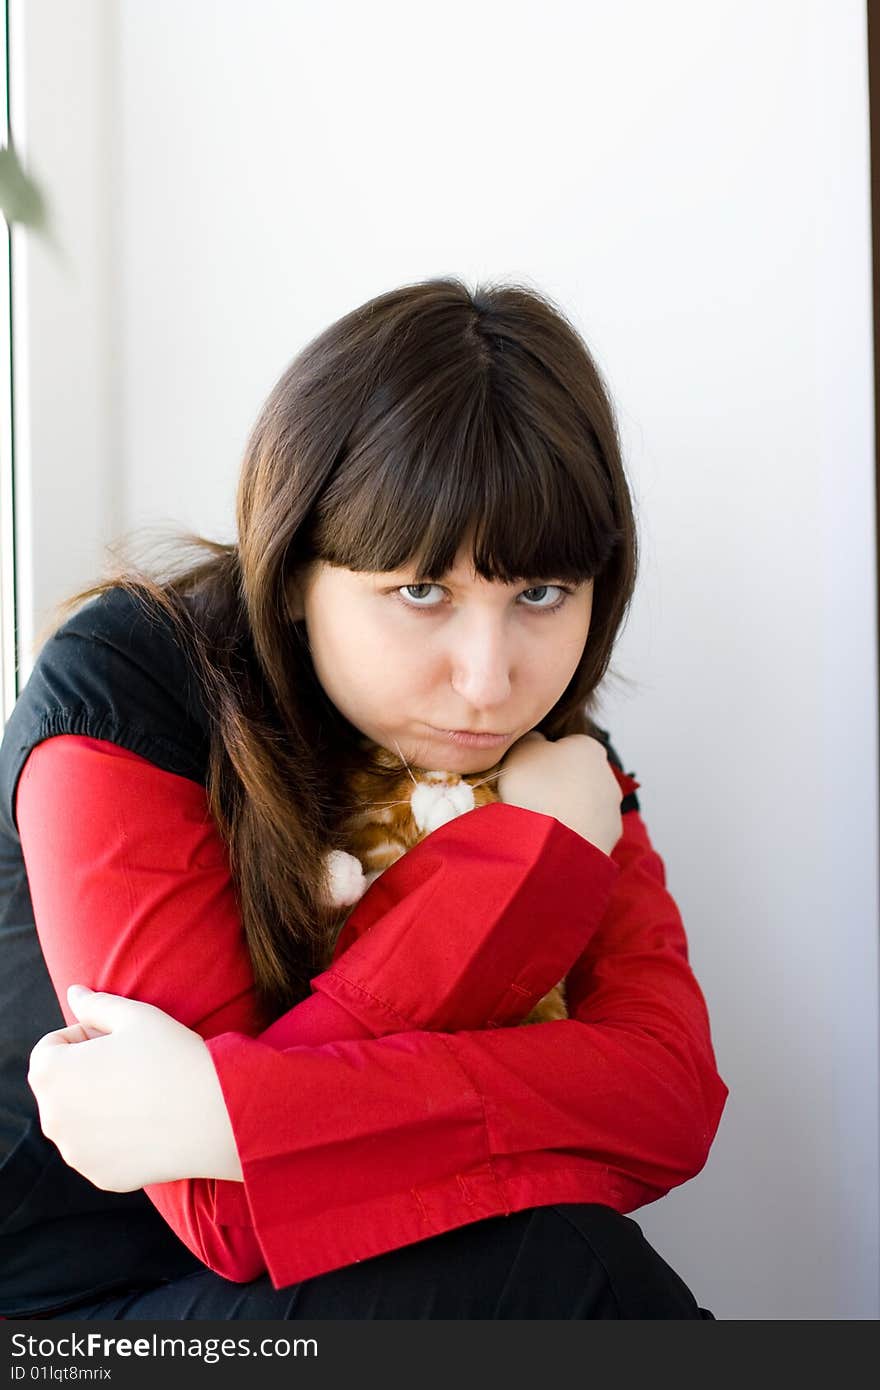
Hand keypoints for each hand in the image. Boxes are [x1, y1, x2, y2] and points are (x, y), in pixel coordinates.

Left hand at [27, 985, 242, 1190]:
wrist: (215, 1114)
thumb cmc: (173, 1057)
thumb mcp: (135, 1016)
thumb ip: (96, 1005)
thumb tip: (74, 993)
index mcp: (52, 1073)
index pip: (51, 1047)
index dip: (84, 1036)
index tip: (119, 1041)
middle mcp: (53, 1118)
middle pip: (62, 1086)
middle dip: (87, 1072)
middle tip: (133, 1065)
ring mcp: (76, 1153)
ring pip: (79, 1120)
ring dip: (99, 1105)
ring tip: (143, 1092)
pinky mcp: (100, 1176)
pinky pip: (99, 1149)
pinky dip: (115, 1136)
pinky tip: (148, 1122)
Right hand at [496, 731, 622, 856]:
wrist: (554, 841)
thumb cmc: (537, 789)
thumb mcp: (521, 749)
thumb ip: (532, 739)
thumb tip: (538, 742)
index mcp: (589, 747)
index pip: (568, 744)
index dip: (546, 757)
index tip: (530, 772)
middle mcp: (608, 774)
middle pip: (579, 775)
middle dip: (561, 784)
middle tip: (534, 797)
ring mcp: (612, 808)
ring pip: (585, 805)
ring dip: (568, 810)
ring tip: (542, 822)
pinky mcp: (610, 837)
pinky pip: (588, 830)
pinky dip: (575, 833)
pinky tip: (555, 838)